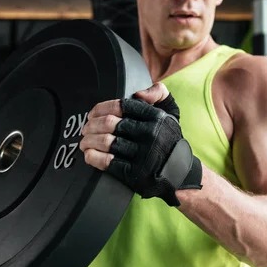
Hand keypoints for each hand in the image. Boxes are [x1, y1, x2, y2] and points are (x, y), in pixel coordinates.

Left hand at [80, 83, 202, 206]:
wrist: (181, 175)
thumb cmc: (170, 142)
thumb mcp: (172, 114)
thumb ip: (159, 94)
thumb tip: (139, 92)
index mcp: (156, 118)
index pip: (121, 106)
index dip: (101, 108)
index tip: (92, 114)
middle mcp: (150, 135)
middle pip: (109, 123)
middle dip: (91, 125)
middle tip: (85, 129)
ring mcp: (143, 155)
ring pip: (106, 142)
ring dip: (89, 141)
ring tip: (84, 142)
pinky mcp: (135, 174)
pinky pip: (108, 162)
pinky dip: (93, 157)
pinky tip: (89, 155)